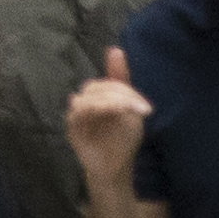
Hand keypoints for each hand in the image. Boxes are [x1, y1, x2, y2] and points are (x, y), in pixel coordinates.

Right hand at [65, 44, 150, 184]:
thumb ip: (122, 82)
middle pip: (98, 87)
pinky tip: (115, 112)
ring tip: (128, 112)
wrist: (116, 168)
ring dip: (112, 100)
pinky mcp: (72, 127)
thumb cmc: (122, 140)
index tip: (146, 108)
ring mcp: (77, 114)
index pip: (108, 83)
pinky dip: (98, 108)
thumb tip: (115, 49)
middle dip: (121, 95)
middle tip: (140, 110)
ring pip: (89, 96)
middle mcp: (85, 102)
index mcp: (99, 96)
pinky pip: (80, 111)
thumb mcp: (131, 110)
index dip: (128, 92)